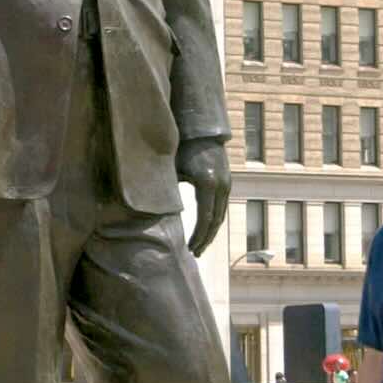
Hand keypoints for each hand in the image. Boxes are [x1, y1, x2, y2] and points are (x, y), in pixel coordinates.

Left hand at [176, 138, 229, 256]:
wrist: (201, 129)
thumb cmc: (180, 148)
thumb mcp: (172, 169)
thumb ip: (168, 191)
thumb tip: (156, 216)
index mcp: (207, 184)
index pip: (205, 219)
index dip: (198, 237)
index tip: (190, 250)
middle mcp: (221, 185)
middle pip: (216, 221)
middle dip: (206, 239)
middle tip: (195, 253)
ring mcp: (227, 183)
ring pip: (221, 215)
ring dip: (211, 231)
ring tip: (200, 245)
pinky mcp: (227, 181)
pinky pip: (222, 206)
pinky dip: (214, 220)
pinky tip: (205, 228)